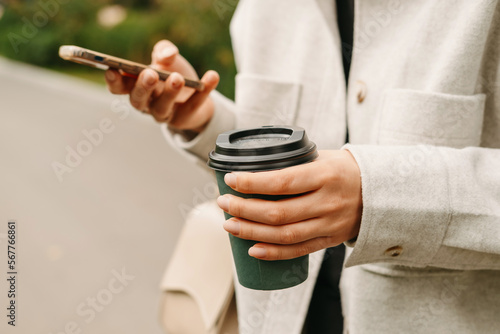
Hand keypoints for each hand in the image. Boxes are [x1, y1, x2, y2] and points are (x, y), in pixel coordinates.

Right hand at [105, 40, 219, 132]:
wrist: (196, 92)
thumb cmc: (173, 73)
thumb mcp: (168, 58)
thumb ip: (164, 50)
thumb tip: (167, 54)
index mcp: (135, 86)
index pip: (118, 87)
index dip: (114, 81)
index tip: (113, 70)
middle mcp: (146, 103)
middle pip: (138, 100)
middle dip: (143, 87)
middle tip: (150, 74)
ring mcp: (163, 114)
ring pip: (162, 108)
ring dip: (169, 93)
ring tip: (177, 78)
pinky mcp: (183, 120)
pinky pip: (193, 106)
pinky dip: (203, 91)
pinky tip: (212, 76)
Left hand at [216, 150, 362, 260]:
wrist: (380, 192)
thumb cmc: (343, 169)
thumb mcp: (322, 157)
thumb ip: (293, 164)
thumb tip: (252, 166)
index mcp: (324, 175)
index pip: (281, 182)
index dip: (251, 183)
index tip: (230, 180)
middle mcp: (327, 202)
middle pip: (278, 212)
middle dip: (244, 209)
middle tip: (223, 203)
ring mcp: (329, 224)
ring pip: (285, 235)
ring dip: (252, 232)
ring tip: (229, 225)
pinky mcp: (329, 240)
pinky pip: (299, 251)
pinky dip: (274, 253)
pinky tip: (252, 250)